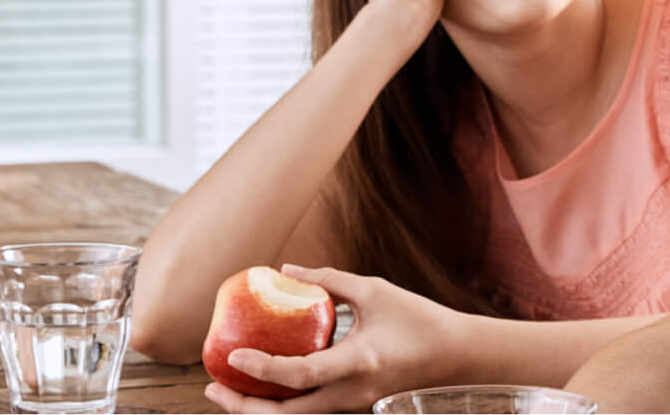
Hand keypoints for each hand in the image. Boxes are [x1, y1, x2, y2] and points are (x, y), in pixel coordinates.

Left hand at [203, 266, 469, 413]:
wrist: (455, 357)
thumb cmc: (419, 321)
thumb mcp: (375, 291)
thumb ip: (329, 280)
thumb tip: (287, 269)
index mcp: (358, 362)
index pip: (300, 374)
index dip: (263, 367)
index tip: (233, 355)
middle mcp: (350, 394)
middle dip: (244, 408)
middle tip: (214, 388)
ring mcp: (351, 406)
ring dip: (258, 410)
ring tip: (228, 391)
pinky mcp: (352, 407)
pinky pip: (308, 411)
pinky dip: (280, 403)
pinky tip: (263, 385)